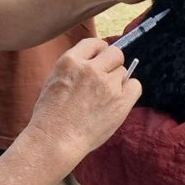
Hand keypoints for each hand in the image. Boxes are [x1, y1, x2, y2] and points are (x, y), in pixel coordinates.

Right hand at [29, 38, 140, 157]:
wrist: (54, 140)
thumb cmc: (50, 116)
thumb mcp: (53, 80)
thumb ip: (74, 68)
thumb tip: (93, 62)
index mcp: (70, 61)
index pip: (94, 43)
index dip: (99, 51)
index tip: (100, 59)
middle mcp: (90, 69)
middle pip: (115, 53)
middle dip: (111, 63)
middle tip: (105, 78)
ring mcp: (107, 85)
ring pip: (123, 72)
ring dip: (117, 81)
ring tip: (104, 98)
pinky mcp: (120, 102)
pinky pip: (135, 86)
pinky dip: (129, 91)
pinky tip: (118, 101)